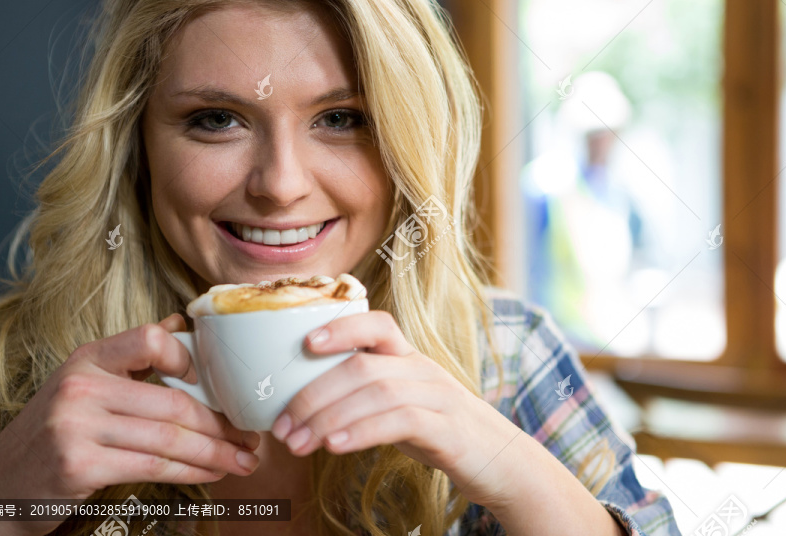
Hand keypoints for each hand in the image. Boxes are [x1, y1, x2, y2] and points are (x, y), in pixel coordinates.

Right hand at [0, 314, 261, 535]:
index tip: (218, 384)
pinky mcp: (79, 465)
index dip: (189, 357)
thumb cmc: (52, 435)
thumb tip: (179, 324)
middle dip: (221, 424)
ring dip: (215, 453)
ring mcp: (76, 426)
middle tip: (251, 437)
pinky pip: (153, 466)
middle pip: (173, 403)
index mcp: (87, 359)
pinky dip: (191, 472)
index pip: (150, 338)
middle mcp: (81, 386)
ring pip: (169, 438)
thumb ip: (130, 359)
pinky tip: (213, 473)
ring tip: (244, 460)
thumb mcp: (82, 385)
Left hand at [270, 310, 521, 507]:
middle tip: (282, 426)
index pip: (378, 323)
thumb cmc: (441, 431)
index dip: (340, 327)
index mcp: (410, 358)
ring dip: (328, 418)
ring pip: (376, 391)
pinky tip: (335, 447)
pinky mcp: (449, 430)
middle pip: (362, 365)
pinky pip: (401, 421)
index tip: (303, 344)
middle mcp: (424, 370)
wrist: (502, 462)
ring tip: (298, 443)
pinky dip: (362, 431)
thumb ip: (365, 397)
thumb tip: (302, 406)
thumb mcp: (403, 405)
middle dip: (313, 395)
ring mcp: (439, 397)